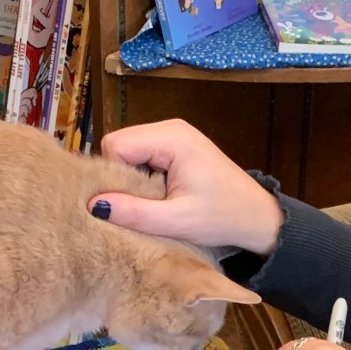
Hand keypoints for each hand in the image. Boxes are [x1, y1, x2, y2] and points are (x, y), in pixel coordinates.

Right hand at [93, 118, 281, 255]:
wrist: (256, 216)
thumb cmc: (223, 218)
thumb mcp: (176, 221)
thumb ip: (134, 212)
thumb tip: (93, 205)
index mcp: (172, 137)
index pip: (115, 144)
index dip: (112, 175)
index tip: (126, 203)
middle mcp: (170, 127)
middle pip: (119, 144)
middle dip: (120, 176)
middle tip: (139, 206)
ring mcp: (173, 134)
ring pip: (127, 150)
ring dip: (131, 178)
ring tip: (153, 202)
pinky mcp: (175, 146)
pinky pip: (141, 155)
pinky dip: (142, 176)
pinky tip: (158, 196)